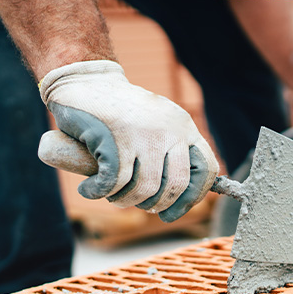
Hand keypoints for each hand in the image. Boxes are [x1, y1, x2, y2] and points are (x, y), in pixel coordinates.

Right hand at [39, 60, 218, 221]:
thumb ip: (171, 152)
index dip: (193, 197)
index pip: (207, 169)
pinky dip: (98, 192)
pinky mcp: (115, 138)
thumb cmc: (121, 113)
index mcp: (184, 127)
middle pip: (176, 185)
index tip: (172, 212)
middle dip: (154, 205)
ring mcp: (144, 133)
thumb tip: (181, 200)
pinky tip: (89, 189)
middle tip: (136, 204)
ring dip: (124, 201)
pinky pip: (114, 182)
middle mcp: (170, 130)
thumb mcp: (157, 126)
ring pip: (144, 189)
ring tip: (112, 195)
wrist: (85, 81)